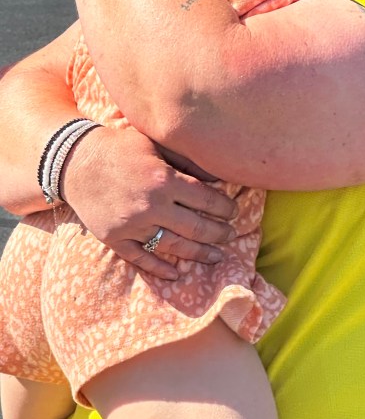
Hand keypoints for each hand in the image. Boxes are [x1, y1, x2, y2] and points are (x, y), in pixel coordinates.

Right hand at [60, 125, 237, 279]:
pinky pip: (141, 259)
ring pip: (174, 247)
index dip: (225, 208)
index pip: (206, 200)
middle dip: (218, 233)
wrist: (75, 161)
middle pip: (196, 228)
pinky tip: (176, 273)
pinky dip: (160, 268)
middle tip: (231, 235)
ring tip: (216, 256)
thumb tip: (219, 174)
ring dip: (199, 254)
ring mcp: (132, 225)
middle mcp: (150, 206)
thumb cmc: (121, 147)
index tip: (234, 212)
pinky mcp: (114, 239)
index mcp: (164, 180)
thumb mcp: (157, 144)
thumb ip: (187, 160)